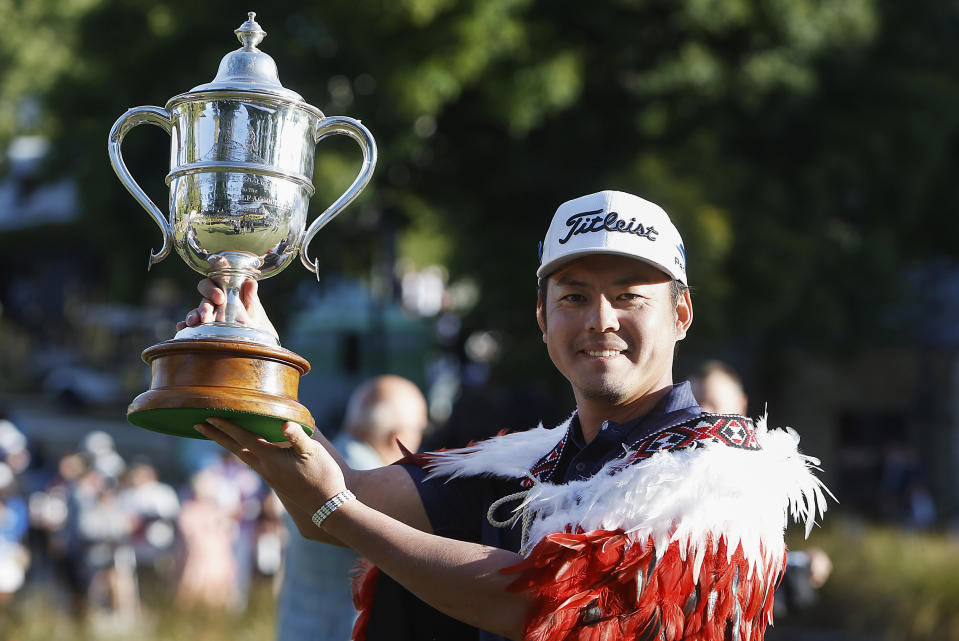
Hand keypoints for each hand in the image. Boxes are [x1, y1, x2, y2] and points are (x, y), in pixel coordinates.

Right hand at [176, 278, 277, 340]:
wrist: (256, 340)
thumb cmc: (255, 321)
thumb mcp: (255, 311)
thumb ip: (251, 298)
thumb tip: (251, 282)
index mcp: (229, 288)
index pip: (217, 279)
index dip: (215, 286)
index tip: (220, 298)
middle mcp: (216, 298)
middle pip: (204, 293)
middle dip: (204, 304)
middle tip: (207, 316)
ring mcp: (208, 311)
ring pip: (197, 308)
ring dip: (194, 314)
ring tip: (193, 323)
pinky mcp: (202, 325)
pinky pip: (191, 323)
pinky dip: (185, 324)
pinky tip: (181, 328)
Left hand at [195, 418, 345, 534]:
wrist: (327, 507)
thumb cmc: (322, 476)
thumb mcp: (313, 452)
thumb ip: (298, 436)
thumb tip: (285, 423)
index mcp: (270, 458)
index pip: (243, 438)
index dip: (226, 426)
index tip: (209, 416)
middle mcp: (264, 468)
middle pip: (234, 449)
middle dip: (216, 436)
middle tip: (198, 425)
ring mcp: (269, 477)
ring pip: (242, 457)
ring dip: (228, 444)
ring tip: (218, 435)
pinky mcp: (275, 482)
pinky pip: (253, 463)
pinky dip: (243, 452)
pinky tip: (247, 451)